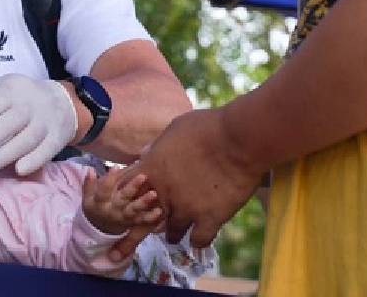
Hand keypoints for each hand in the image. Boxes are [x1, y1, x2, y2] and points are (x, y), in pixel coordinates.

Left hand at [0, 73, 77, 174]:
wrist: (63, 102)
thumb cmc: (22, 97)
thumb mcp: (0, 88)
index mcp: (13, 90)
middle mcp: (31, 105)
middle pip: (13, 121)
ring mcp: (46, 122)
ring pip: (28, 139)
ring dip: (7, 153)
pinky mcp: (56, 138)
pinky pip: (46, 150)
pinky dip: (34, 161)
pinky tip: (19, 170)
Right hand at [83, 168, 161, 235]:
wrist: (99, 229)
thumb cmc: (95, 206)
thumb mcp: (88, 197)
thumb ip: (89, 184)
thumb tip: (90, 169)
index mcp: (100, 203)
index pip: (103, 191)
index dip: (108, 179)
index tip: (115, 167)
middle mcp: (112, 210)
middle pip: (122, 199)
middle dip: (132, 188)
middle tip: (143, 176)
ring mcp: (123, 217)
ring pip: (134, 210)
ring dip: (144, 202)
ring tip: (154, 193)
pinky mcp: (132, 222)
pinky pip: (142, 220)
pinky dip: (151, 217)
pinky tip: (160, 211)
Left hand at [108, 108, 262, 259]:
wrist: (239, 139)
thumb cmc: (208, 126)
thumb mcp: (174, 129)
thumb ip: (157, 146)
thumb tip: (146, 153)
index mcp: (152, 170)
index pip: (126, 191)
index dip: (132, 196)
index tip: (139, 197)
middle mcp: (164, 194)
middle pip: (146, 218)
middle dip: (152, 219)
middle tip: (160, 218)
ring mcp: (186, 209)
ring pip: (172, 234)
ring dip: (176, 231)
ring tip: (178, 232)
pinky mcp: (209, 218)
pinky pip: (199, 240)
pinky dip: (200, 239)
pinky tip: (202, 235)